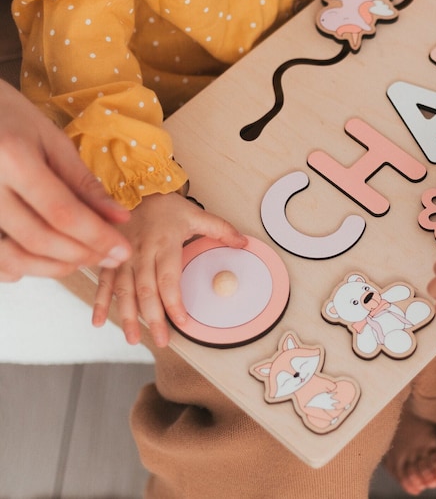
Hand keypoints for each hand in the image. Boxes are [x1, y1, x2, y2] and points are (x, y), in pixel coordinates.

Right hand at [0, 81, 130, 281]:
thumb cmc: (12, 118)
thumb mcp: (53, 141)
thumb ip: (83, 182)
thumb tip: (119, 217)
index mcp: (15, 160)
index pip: (62, 212)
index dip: (96, 236)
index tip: (122, 250)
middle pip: (39, 238)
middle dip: (81, 254)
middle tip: (110, 257)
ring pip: (12, 256)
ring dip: (52, 266)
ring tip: (83, 260)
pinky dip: (18, 266)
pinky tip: (44, 262)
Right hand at [92, 192, 245, 347]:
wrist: (134, 187)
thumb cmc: (165, 205)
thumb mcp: (196, 214)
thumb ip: (221, 230)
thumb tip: (243, 243)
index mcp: (165, 244)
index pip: (169, 280)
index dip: (174, 303)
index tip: (183, 322)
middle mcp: (142, 253)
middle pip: (146, 291)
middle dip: (153, 319)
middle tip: (162, 341)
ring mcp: (123, 256)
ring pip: (123, 292)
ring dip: (128, 317)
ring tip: (134, 339)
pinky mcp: (109, 257)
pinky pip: (104, 282)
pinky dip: (100, 302)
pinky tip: (98, 322)